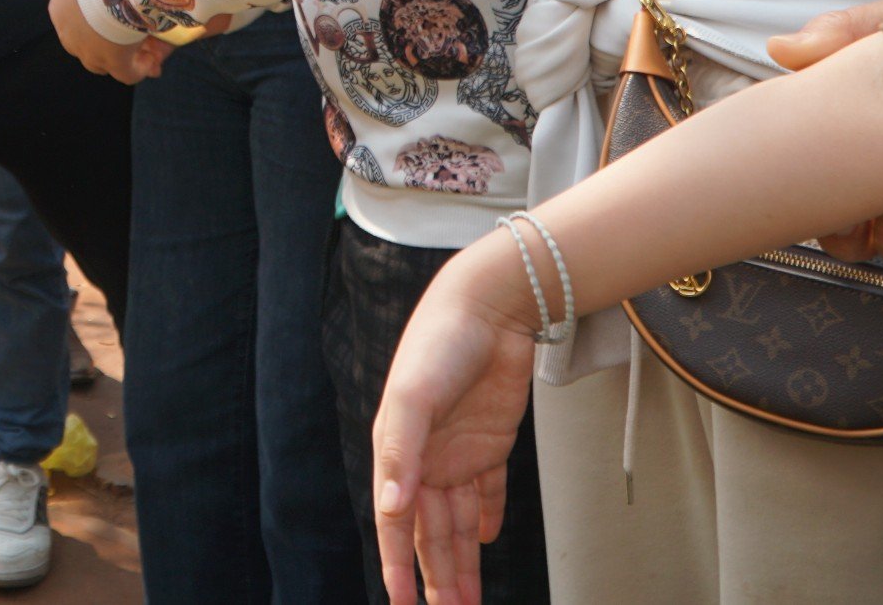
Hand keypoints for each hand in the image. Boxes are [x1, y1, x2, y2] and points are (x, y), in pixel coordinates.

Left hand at [48, 0, 166, 83]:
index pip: (79, 24)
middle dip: (116, 46)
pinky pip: (128, 73)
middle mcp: (69, 35)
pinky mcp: (113, 62)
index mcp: (61, 9)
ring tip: (156, 51)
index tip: (125, 21)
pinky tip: (154, 65)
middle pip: (93, 46)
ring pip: (110, 62)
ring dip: (132, 57)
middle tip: (140, 42)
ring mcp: (89, 52)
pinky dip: (142, 69)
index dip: (102, 26)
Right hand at [372, 244, 539, 604]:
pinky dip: (487, 517)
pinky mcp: (490, 443)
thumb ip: (401, 452)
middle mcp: (425, 457)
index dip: (398, 564)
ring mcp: (458, 452)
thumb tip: (393, 508)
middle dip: (436, 576)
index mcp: (398, 449)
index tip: (403, 603)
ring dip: (462, 560)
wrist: (490, 307)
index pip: (397, 522)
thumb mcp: (415, 397)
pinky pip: (487, 492)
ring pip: (457, 521)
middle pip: (429, 531)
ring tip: (468, 600)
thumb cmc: (440, 343)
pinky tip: (487, 539)